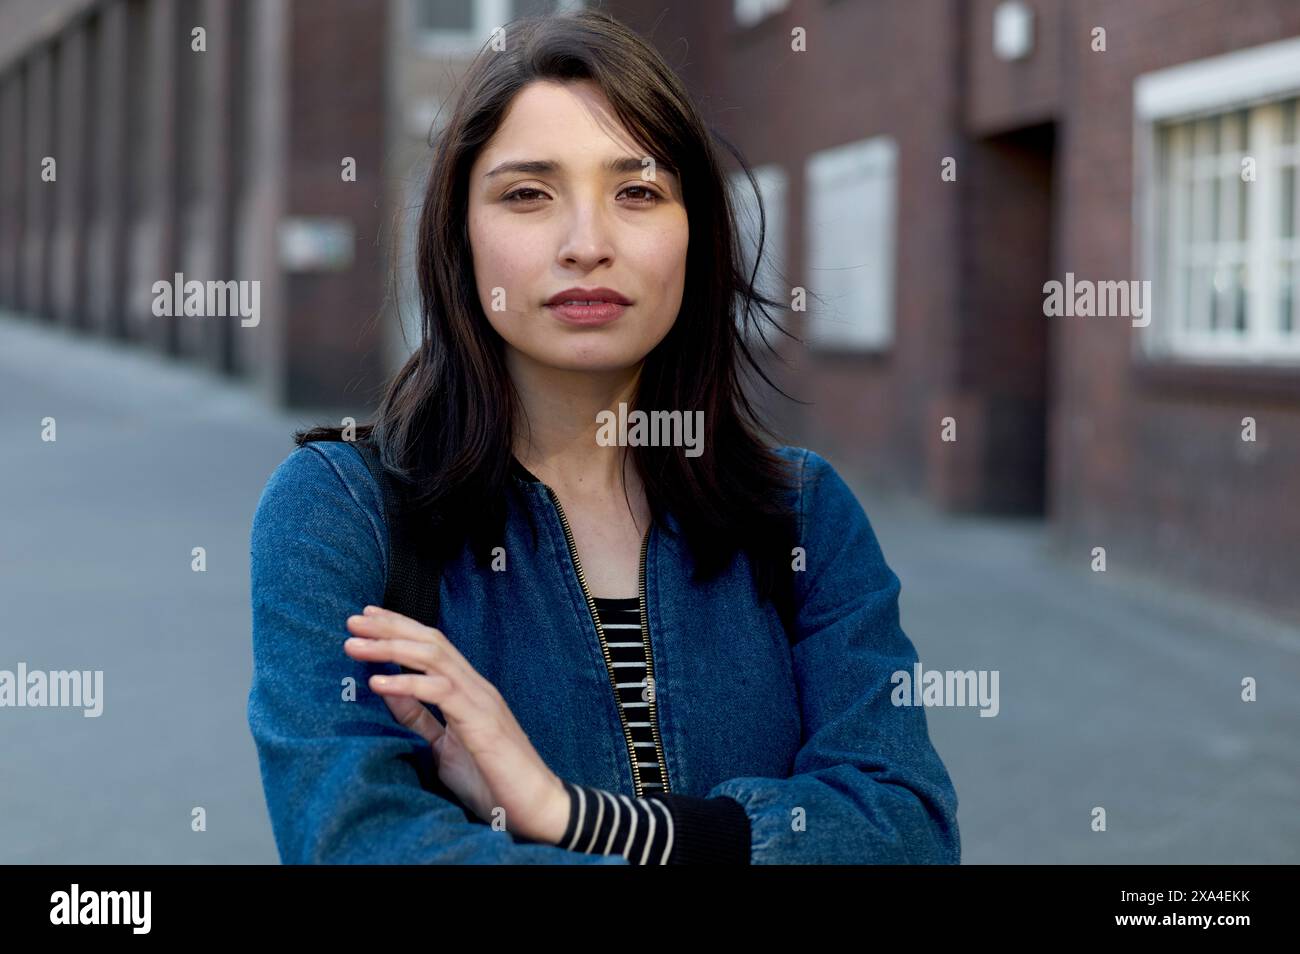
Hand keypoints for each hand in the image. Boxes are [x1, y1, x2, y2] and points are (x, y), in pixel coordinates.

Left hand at [343, 605, 570, 844]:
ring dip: (391, 648)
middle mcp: (475, 687)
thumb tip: (387, 690)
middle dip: (389, 628)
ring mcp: (480, 700)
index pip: (431, 647)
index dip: (398, 629)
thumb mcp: (443, 746)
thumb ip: (418, 718)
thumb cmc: (492, 780)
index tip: (365, 620)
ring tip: (355, 645)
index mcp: (467, 691)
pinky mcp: (481, 721)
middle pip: (430, 642)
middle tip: (352, 621)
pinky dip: (407, 683)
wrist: (536, 806)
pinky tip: (378, 681)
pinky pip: (440, 692)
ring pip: (433, 657)